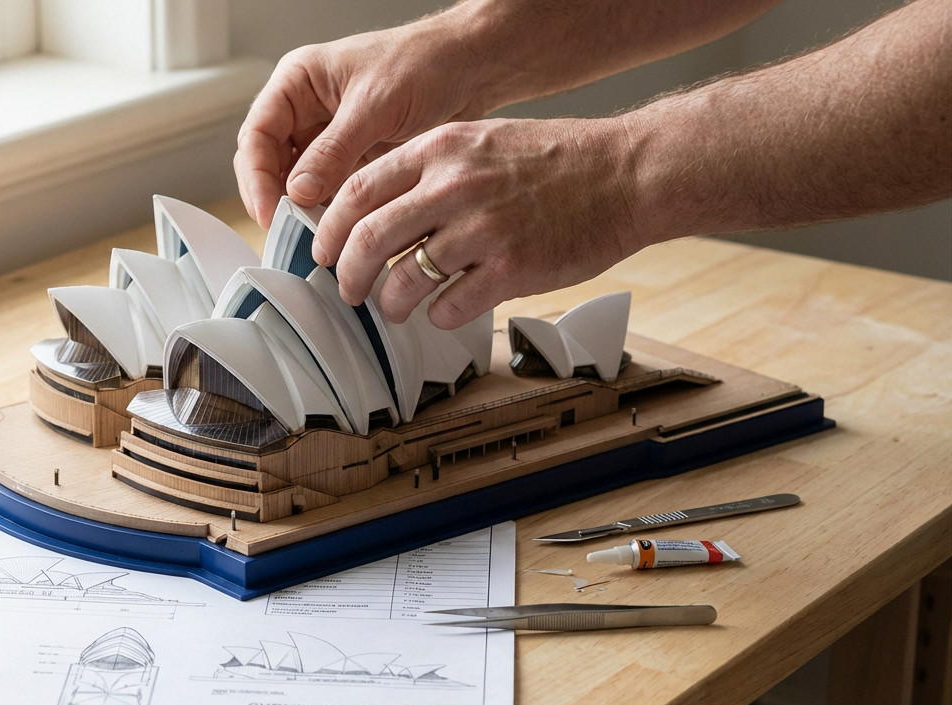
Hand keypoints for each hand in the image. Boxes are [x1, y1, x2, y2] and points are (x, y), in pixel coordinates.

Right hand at [233, 7, 494, 227]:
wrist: (472, 67)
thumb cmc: (425, 63)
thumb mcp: (374, 105)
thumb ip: (334, 151)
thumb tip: (299, 192)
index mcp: (298, 82)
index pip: (258, 134)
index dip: (257, 177)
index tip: (271, 211)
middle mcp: (306, 110)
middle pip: (269, 163)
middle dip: (274, 199)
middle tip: (287, 234)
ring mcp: (328, 137)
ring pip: (297, 183)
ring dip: (302, 211)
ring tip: (313, 239)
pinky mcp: (352, 159)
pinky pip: (328, 192)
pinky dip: (328, 213)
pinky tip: (335, 232)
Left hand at [313, 117, 645, 328]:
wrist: (626, 174)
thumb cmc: (556, 160)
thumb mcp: (480, 140)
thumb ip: (428, 170)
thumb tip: (374, 211)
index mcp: (440, 150)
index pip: (357, 192)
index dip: (331, 229)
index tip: (324, 251)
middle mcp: (455, 186)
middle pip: (369, 239)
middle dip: (348, 274)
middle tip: (348, 290)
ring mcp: (483, 229)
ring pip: (405, 280)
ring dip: (390, 304)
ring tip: (394, 308)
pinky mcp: (512, 269)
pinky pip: (451, 307)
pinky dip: (439, 316)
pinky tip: (444, 311)